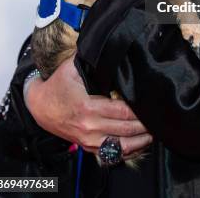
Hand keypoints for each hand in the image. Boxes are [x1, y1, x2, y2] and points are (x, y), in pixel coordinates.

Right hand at [25, 57, 152, 158]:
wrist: (40, 106)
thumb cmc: (58, 85)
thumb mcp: (72, 67)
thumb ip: (91, 58)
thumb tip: (109, 44)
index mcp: (88, 107)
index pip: (122, 112)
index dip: (139, 109)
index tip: (152, 103)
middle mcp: (90, 127)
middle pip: (126, 130)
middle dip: (145, 125)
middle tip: (159, 117)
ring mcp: (89, 140)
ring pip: (122, 147)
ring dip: (141, 141)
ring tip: (154, 131)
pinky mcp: (88, 147)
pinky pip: (112, 155)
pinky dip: (128, 152)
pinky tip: (140, 144)